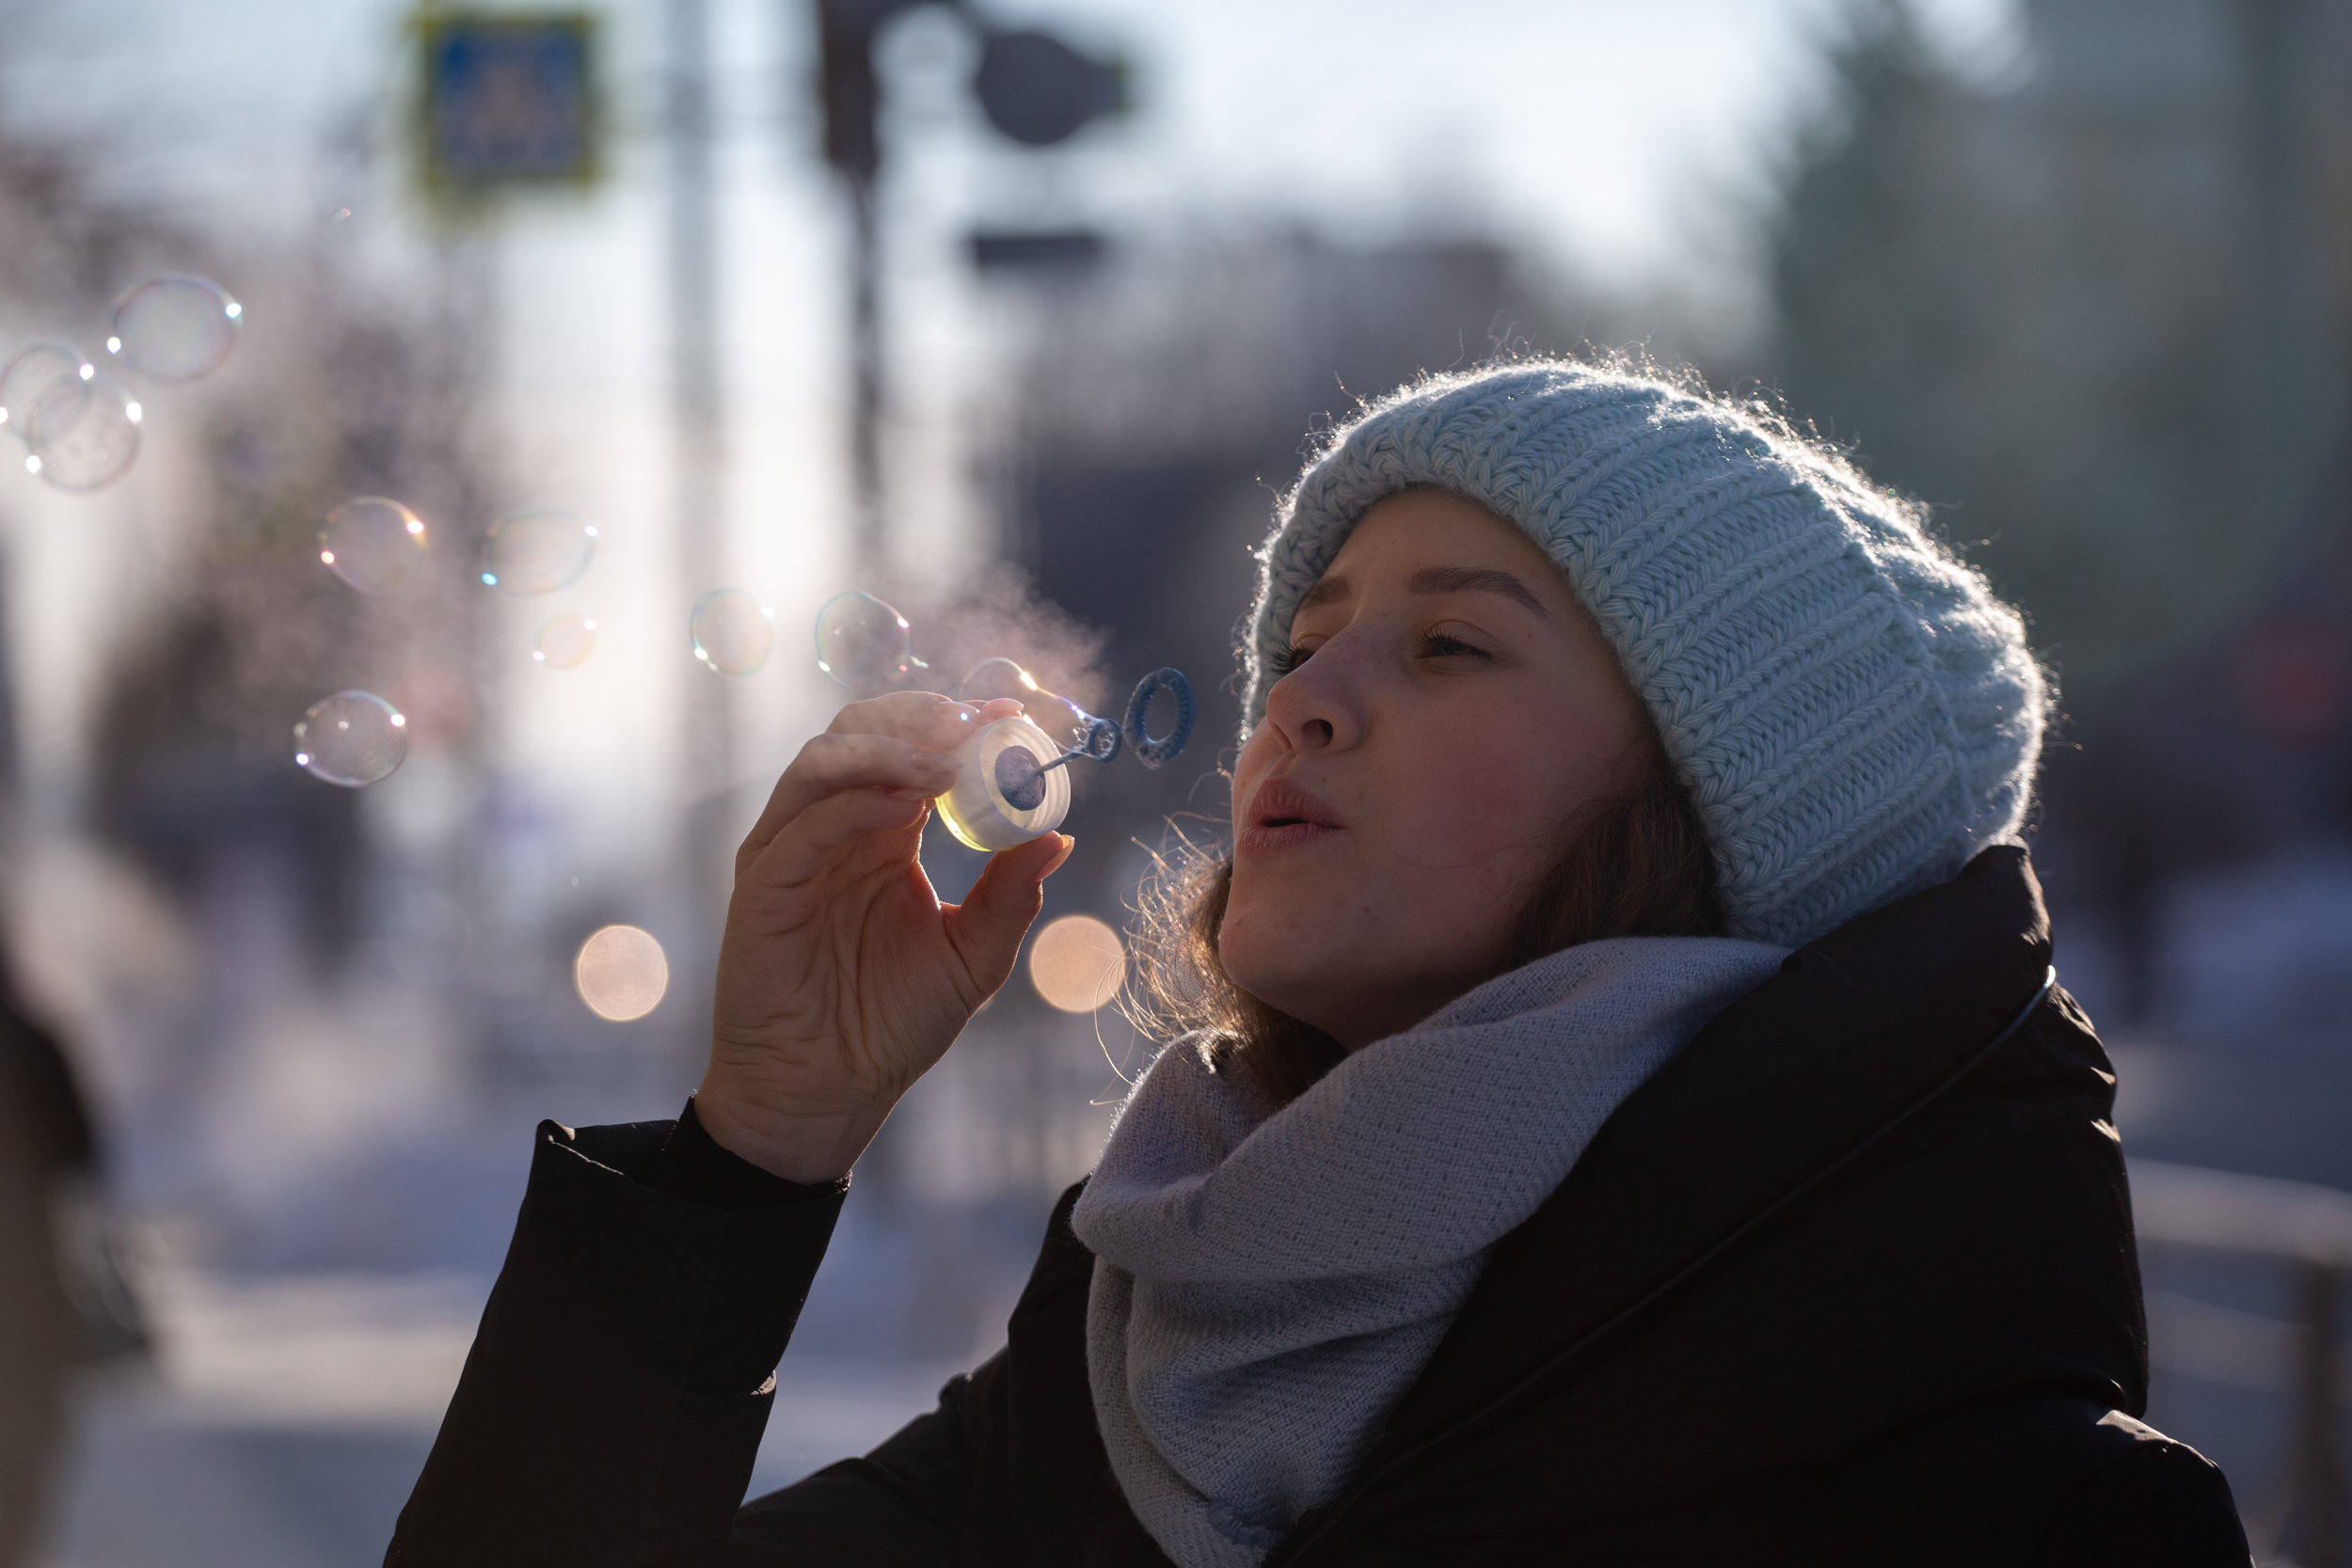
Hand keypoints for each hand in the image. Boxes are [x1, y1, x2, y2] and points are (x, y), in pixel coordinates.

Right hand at [697, 693, 1073, 1181]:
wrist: (826, 1093)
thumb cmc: (890, 1026)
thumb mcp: (971, 957)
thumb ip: (1011, 896)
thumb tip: (1060, 836)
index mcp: (885, 833)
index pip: (916, 750)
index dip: (961, 725)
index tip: (1013, 716)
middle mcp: (835, 828)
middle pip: (862, 731)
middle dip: (921, 718)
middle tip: (977, 724)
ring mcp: (792, 851)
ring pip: (824, 761)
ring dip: (888, 747)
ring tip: (947, 763)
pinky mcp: (762, 885)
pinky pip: (803, 826)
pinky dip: (855, 803)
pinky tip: (909, 806)